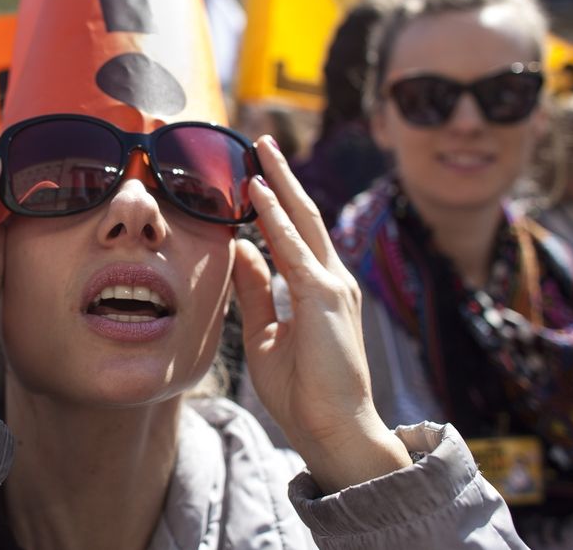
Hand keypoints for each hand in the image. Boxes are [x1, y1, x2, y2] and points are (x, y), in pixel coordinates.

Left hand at [232, 136, 409, 491]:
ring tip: (261, 151)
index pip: (294, 234)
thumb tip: (240, 249)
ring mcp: (332, 284)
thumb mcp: (266, 334)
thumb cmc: (303, 390)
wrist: (332, 428)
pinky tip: (259, 192)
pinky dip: (275, 218)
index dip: (274, 202)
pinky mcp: (325, 296)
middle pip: (304, 215)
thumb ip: (255, 290)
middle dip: (282, 177)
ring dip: (280, 183)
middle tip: (261, 143)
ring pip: (302, 221)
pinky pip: (295, 248)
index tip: (253, 175)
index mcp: (319, 288)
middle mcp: (331, 279)